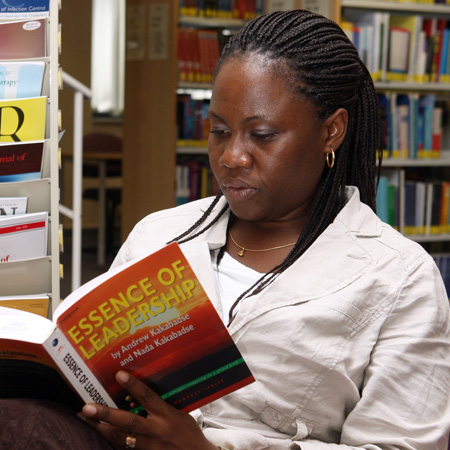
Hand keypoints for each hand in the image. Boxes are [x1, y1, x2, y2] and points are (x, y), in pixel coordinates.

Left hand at [81, 371, 217, 449]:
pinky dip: (111, 443)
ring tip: (86, 420)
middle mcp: (156, 431)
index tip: (119, 375)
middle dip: (106, 414)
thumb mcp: (179, 413)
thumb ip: (162, 405)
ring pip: (120, 438)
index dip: (133, 386)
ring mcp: (150, 447)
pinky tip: (100, 435)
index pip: (148, 397)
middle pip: (128, 421)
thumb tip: (141, 393)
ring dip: (101, 429)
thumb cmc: (189, 432)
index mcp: (167, 415)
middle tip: (87, 407)